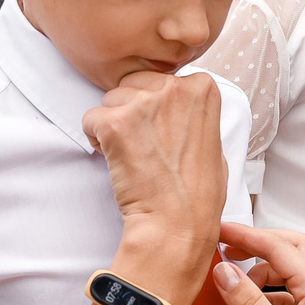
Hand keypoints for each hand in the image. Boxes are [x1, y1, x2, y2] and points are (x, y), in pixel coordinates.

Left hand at [85, 70, 227, 293]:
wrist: (177, 224)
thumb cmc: (198, 194)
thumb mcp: (213, 143)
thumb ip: (195, 117)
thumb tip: (184, 113)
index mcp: (202, 88)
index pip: (161, 80)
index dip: (155, 107)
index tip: (163, 133)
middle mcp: (174, 87)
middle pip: (133, 84)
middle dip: (131, 111)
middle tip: (143, 146)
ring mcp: (143, 103)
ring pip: (110, 100)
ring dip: (114, 126)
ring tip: (133, 156)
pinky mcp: (115, 122)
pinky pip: (90, 119)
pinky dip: (97, 141)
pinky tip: (118, 162)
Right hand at [207, 222, 304, 304]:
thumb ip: (247, 300)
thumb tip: (225, 271)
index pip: (281, 248)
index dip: (248, 237)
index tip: (222, 231)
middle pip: (290, 251)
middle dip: (259, 244)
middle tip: (228, 245)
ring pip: (287, 273)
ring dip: (260, 269)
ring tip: (232, 274)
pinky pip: (282, 297)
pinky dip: (261, 293)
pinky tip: (244, 303)